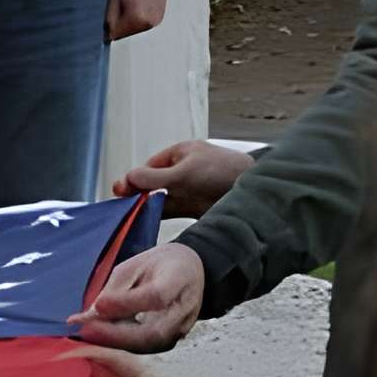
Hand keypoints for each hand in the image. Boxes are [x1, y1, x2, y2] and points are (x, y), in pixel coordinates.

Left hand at [71, 245, 203, 357]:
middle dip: (115, 335)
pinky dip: (122, 345)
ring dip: (115, 343)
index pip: (156, 296)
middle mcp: (184, 310)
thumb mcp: (136, 264)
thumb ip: (116, 288)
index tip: (98, 305)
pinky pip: (146, 348)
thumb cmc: (162, 265)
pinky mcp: (171, 342)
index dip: (126, 304)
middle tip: (86, 330)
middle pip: (152, 332)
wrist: (191, 272)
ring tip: (89, 334)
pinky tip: (103, 338)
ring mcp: (180, 329)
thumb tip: (93, 314)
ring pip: (147, 345)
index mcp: (178, 279)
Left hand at [105, 0, 169, 41]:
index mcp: (138, 19)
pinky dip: (139, 14)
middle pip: (127, 32)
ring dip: (130, 18)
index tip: (107, 15)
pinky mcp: (161, 13)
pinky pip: (145, 20)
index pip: (117, 34)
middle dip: (120, 22)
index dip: (109, 25)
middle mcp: (150, 22)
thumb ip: (110, 18)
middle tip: (119, 1)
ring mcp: (157, 18)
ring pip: (136, 27)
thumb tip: (108, 32)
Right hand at [113, 137, 252, 217]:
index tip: (121, 192)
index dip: (135, 180)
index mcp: (180, 153)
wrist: (256, 194)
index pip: (150, 167)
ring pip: (160, 199)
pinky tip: (145, 223)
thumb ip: (155, 178)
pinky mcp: (195, 207)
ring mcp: (189, 190)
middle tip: (120, 208)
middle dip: (137, 194)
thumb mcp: (184, 173)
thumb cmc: (222, 172)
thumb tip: (126, 178)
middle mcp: (182, 171)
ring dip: (145, 207)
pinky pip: (171, 212)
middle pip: (153, 183)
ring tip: (128, 218)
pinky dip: (158, 217)